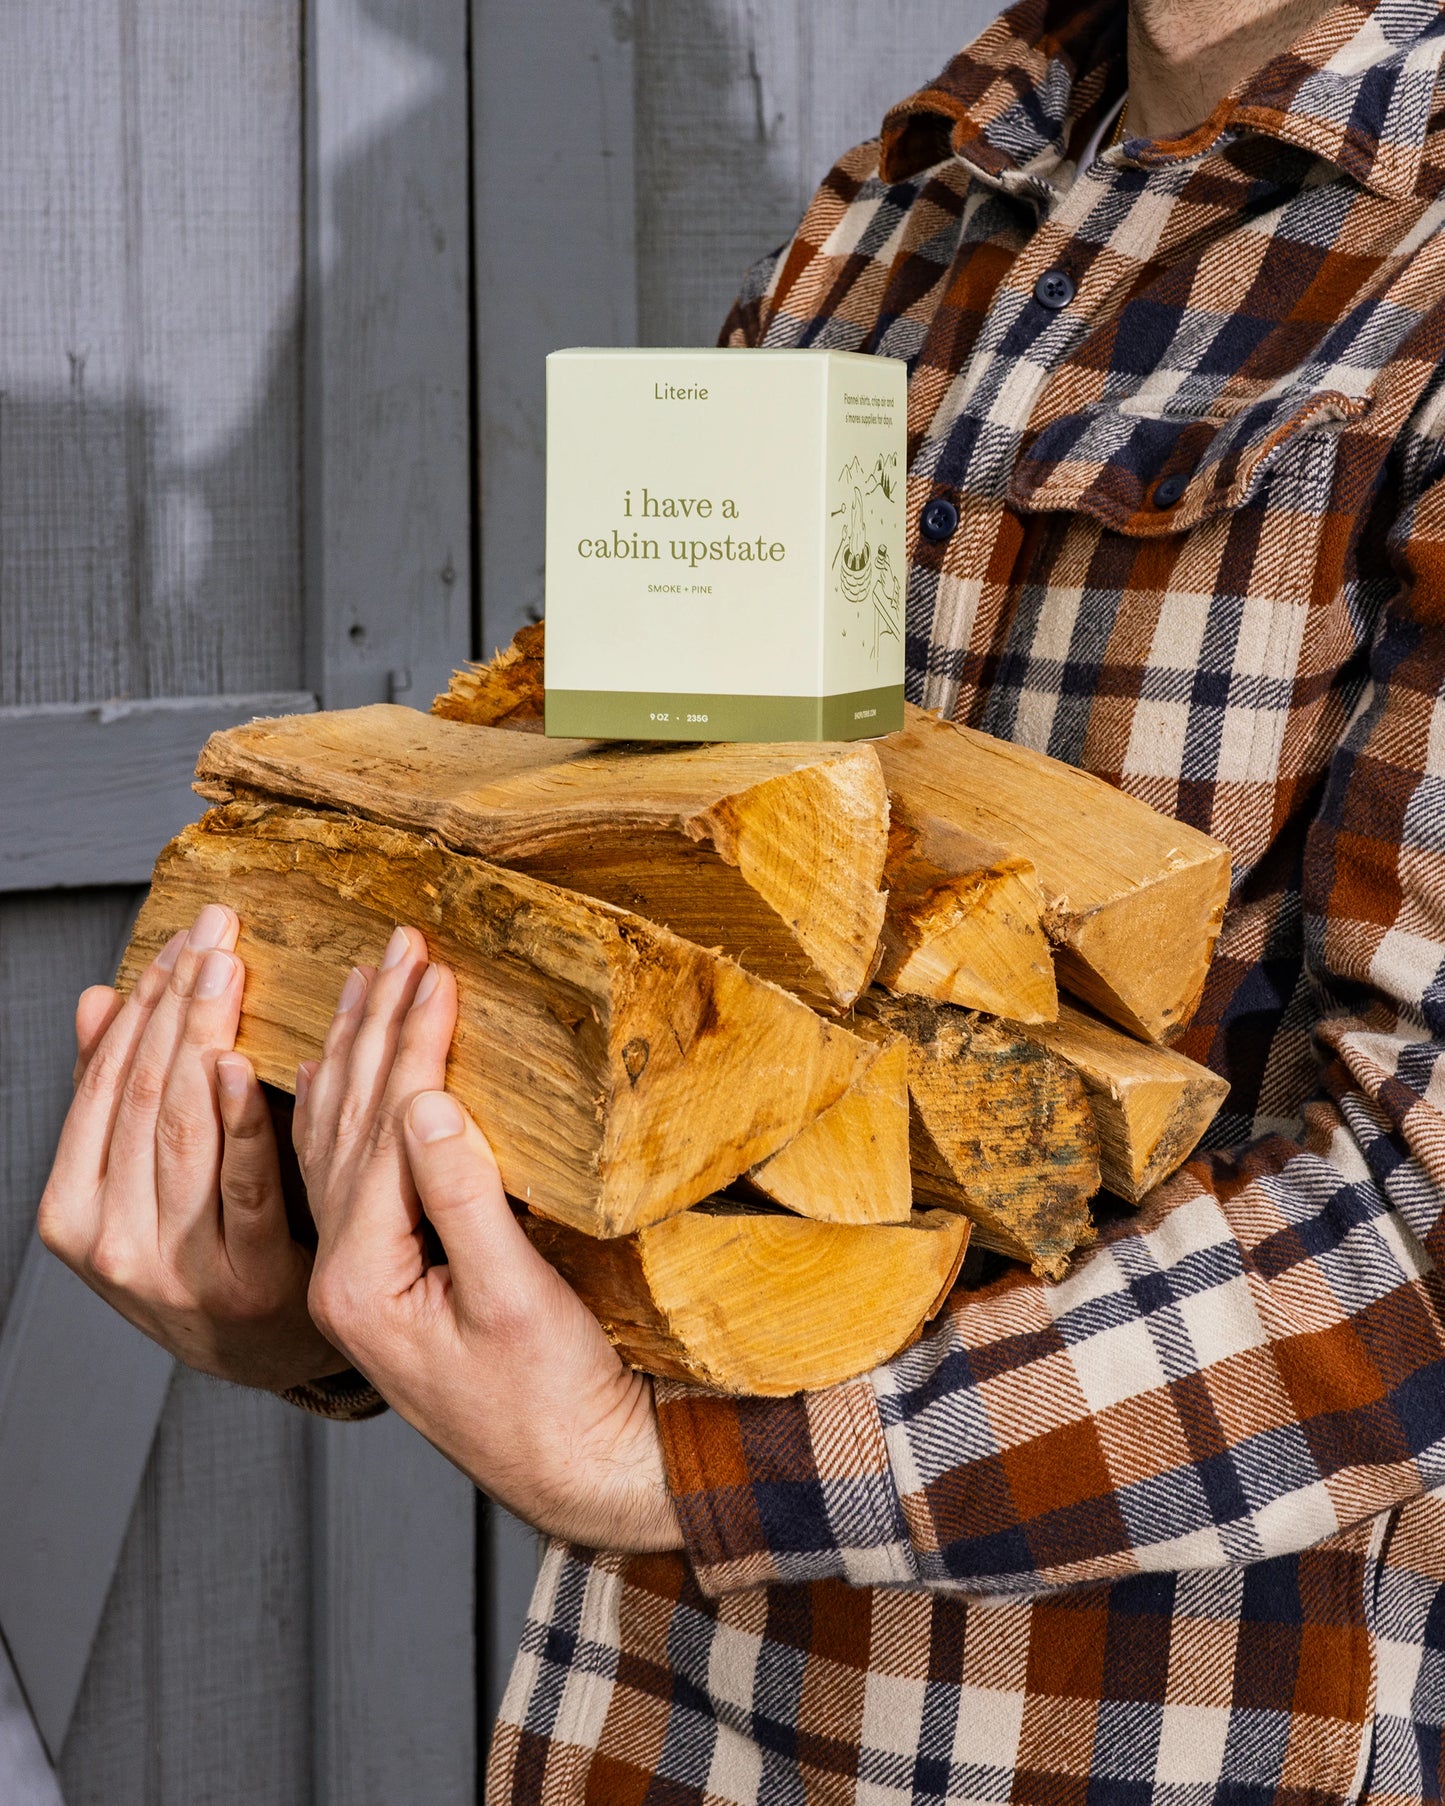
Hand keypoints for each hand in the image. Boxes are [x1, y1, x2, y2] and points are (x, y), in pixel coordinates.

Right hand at [39, 905, 346, 1390]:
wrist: (267, 1355)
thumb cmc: (209, 1251)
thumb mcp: (145, 1183)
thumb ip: (118, 1098)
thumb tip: (98, 1001)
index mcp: (73, 1212)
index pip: (105, 1085)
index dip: (142, 1007)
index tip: (179, 940)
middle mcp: (111, 1242)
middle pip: (144, 1096)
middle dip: (178, 1004)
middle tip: (214, 932)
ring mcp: (175, 1267)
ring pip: (184, 1129)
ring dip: (207, 1037)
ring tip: (228, 969)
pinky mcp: (246, 1284)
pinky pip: (244, 1188)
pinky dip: (243, 1122)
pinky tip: (248, 1064)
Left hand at [296, 926, 681, 1553]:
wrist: (576, 1472)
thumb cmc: (557, 1400)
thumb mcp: (519, 1302)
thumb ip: (463, 1200)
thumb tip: (427, 1101)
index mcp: (358, 1281)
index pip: (377, 1130)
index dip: (409, 1044)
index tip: (434, 969)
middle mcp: (341, 1276)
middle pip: (345, 1124)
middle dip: (374, 1027)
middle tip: (402, 945)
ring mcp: (359, 1277)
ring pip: (341, 1142)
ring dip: (360, 1054)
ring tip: (375, 978)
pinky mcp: (388, 1275)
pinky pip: (357, 1170)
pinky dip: (363, 1104)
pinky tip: (364, 1064)